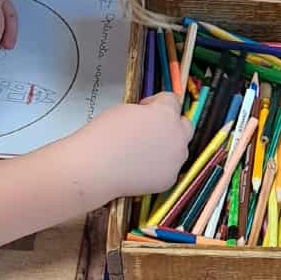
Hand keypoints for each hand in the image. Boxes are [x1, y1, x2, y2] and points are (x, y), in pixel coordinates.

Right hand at [77, 92, 192, 197]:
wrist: (96, 167)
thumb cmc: (104, 137)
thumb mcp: (125, 110)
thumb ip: (145, 112)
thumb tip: (148, 118)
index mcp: (166, 114)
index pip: (172, 100)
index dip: (158, 102)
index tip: (149, 107)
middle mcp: (176, 136)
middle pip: (184, 124)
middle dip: (171, 123)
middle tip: (152, 128)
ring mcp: (175, 159)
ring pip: (179, 149)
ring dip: (167, 146)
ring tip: (143, 150)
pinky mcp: (169, 179)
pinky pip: (169, 168)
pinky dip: (159, 166)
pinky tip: (141, 166)